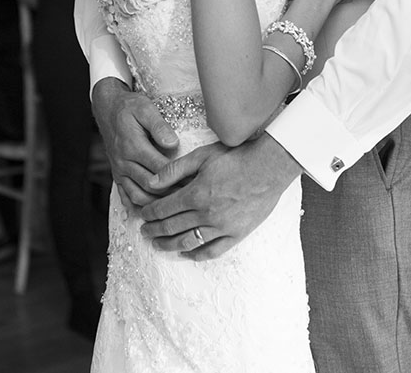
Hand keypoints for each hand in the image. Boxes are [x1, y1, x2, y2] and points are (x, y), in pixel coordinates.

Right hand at [92, 77, 179, 207]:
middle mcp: (124, 162)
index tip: (195, 181)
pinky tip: (154, 211)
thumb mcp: (145, 108)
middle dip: (171, 193)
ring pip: (138, 196)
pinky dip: (139, 206)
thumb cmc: (129, 107)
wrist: (107, 109)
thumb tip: (172, 144)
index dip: (178, 177)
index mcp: (133, 146)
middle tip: (192, 197)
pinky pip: (126, 197)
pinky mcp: (117, 175)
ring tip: (177, 206)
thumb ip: (159, 126)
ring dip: (157, 204)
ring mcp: (119, 171)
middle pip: (150, 186)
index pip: (159, 168)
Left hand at [139, 133, 300, 260]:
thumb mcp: (202, 156)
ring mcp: (221, 227)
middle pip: (172, 227)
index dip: (150, 213)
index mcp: (195, 194)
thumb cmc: (236, 157)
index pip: (164, 209)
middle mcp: (206, 214)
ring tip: (158, 245)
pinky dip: (197, 254)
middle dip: (154, 230)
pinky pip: (213, 250)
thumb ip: (175, 170)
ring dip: (170, 245)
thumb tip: (152, 181)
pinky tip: (188, 253)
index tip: (141, 215)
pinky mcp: (236, 234)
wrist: (269, 168)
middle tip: (144, 232)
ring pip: (188, 242)